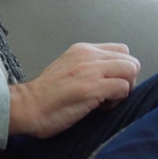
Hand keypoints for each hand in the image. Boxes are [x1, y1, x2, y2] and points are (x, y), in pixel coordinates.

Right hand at [8, 43, 139, 138]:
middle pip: (131, 60)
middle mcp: (88, 54)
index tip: (108, 85)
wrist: (26, 107)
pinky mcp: (91, 87)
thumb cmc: (46, 96)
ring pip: (131, 70)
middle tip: (111, 95)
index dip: (121, 70)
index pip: (121, 50)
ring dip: (125, 89)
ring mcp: (90, 69)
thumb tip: (112, 77)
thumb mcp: (68, 69)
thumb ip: (89, 67)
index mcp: (82, 50)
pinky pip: (123, 88)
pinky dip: (117, 101)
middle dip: (127, 80)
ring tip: (105, 101)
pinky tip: (99, 107)